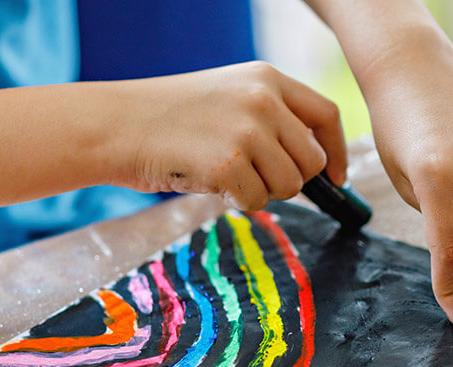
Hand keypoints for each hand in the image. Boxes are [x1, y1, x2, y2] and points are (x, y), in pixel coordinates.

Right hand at [113, 61, 347, 210]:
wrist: (116, 125)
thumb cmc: (167, 118)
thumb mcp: (226, 98)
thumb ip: (268, 118)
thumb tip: (310, 165)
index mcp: (265, 78)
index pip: (325, 116)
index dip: (336, 152)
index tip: (335, 177)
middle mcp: (263, 100)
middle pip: (311, 160)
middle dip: (289, 180)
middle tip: (253, 179)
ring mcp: (247, 131)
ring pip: (289, 185)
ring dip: (261, 192)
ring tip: (225, 175)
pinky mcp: (228, 164)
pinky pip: (258, 202)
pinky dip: (237, 202)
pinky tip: (210, 182)